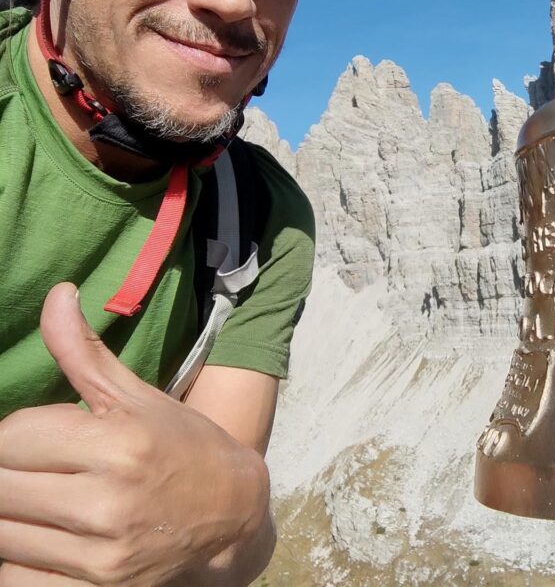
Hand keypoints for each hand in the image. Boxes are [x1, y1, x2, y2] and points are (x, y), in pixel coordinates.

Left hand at [0, 284, 270, 585]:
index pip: (12, 437)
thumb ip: (85, 353)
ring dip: (11, 517)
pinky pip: (16, 581)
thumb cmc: (184, 446)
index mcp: (122, 444)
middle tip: (37, 471)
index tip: (37, 439)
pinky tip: (48, 540)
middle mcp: (110, 502)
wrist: (233, 515)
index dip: (14, 437)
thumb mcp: (141, 397)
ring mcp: (102, 557)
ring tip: (44, 502)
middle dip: (8, 475)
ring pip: (1, 535)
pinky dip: (20, 561)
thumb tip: (56, 294)